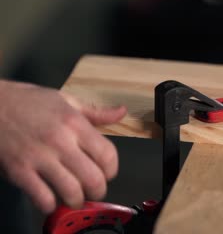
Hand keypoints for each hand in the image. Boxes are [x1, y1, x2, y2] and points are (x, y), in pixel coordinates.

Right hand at [0, 81, 126, 212]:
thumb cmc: (28, 101)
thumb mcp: (66, 100)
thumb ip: (96, 112)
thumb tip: (121, 112)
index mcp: (75, 123)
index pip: (107, 155)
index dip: (112, 170)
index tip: (107, 173)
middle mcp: (61, 142)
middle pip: (94, 178)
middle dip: (98, 191)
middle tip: (93, 191)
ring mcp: (39, 158)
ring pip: (71, 192)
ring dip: (77, 201)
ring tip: (74, 198)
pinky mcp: (19, 171)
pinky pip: (42, 197)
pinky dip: (50, 204)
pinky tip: (51, 199)